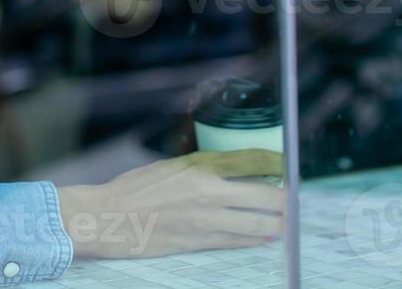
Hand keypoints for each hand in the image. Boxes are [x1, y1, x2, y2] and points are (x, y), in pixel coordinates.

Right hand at [56, 150, 284, 258]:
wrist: (109, 217)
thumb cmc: (135, 188)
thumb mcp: (173, 165)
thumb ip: (204, 167)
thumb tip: (234, 168)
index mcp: (201, 166)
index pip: (253, 160)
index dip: (276, 163)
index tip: (286, 166)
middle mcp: (208, 192)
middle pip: (264, 195)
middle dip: (284, 200)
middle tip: (292, 200)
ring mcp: (205, 220)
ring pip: (256, 223)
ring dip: (276, 223)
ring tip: (285, 222)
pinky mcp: (198, 242)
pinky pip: (236, 241)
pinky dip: (255, 239)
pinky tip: (265, 237)